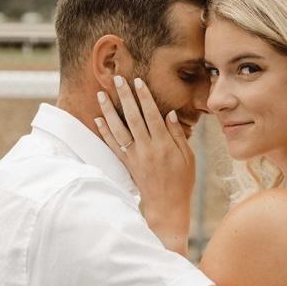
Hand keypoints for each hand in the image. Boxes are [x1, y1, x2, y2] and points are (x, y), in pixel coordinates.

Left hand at [95, 75, 194, 253]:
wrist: (167, 206)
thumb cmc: (181, 181)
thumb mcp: (188, 157)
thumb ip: (177, 135)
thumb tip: (169, 114)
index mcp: (164, 144)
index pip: (152, 115)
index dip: (144, 97)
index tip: (138, 81)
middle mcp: (147, 148)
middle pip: (133, 118)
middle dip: (125, 97)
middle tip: (117, 79)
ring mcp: (134, 157)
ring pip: (119, 130)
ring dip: (109, 111)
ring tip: (101, 94)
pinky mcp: (127, 164)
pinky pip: (113, 146)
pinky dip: (104, 132)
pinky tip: (98, 119)